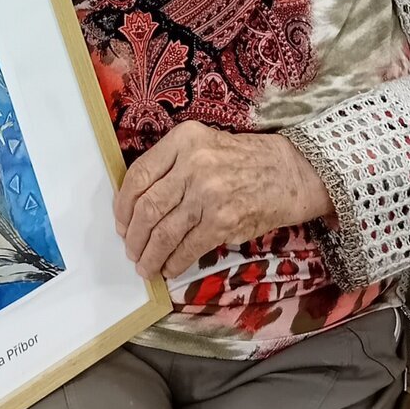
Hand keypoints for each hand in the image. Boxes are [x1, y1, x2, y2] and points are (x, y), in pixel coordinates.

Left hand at [114, 121, 332, 279]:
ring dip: (149, 255)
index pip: (138, 175)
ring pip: (163, 232)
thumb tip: (135, 207)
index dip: (122, 205)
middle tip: (130, 249)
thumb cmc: (241, 160)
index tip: (120, 222)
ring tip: (145, 266)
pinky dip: (173, 263)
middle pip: (147, 208)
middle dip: (133, 236)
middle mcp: (193, 164)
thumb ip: (170, 167)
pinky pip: (187, 248)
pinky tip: (169, 268)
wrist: (288, 172)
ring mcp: (208, 193)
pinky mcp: (223, 221)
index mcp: (183, 140)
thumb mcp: (202, 145)